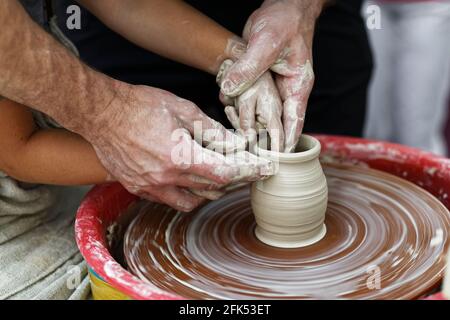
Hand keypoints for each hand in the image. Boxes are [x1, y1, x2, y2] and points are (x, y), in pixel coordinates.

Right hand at [84, 84, 272, 211]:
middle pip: (212, 188)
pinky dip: (186, 193)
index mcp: (180, 157)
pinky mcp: (138, 188)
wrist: (100, 112)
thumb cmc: (139, 105)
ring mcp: (150, 187)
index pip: (225, 173)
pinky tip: (189, 179)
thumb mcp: (182, 110)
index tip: (265, 170)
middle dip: (234, 179)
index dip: (249, 173)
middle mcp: (166, 178)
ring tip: (218, 174)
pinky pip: (171, 200)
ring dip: (210, 190)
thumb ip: (211, 130)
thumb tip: (234, 143)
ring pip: (193, 201)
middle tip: (244, 167)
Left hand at [220, 0, 324, 151]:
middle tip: (250, 157)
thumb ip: (249, 68)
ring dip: (250, 123)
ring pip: (262, 112)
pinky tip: (228, 107)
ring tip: (237, 138)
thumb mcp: (266, 43)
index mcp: (297, 86)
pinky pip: (251, 98)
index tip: (275, 162)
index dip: (285, 144)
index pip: (294, 123)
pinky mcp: (262, 79)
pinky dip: (240, 104)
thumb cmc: (285, 21)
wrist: (284, 6)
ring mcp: (274, 86)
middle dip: (264, 140)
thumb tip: (230, 89)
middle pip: (277, 124)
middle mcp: (287, 90)